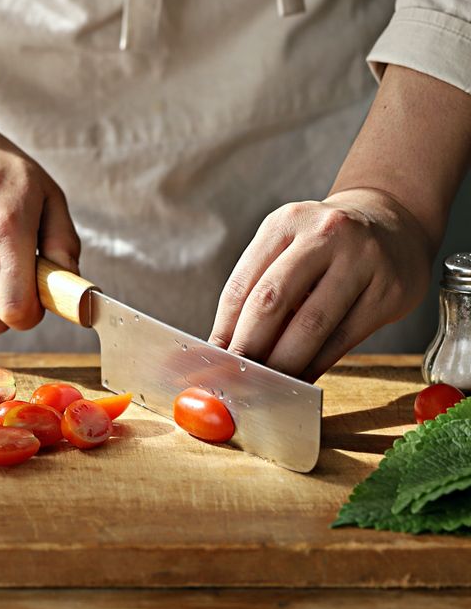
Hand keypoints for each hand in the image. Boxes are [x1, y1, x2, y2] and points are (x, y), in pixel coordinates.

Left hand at [208, 188, 433, 381]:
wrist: (393, 226)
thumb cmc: (324, 249)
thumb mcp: (287, 249)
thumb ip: (258, 290)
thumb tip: (225, 349)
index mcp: (285, 223)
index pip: (242, 285)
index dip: (223, 329)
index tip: (213, 361)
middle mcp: (325, 234)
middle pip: (271, 301)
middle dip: (249, 348)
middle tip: (236, 379)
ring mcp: (362, 260)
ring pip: (311, 324)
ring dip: (283, 363)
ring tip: (267, 385)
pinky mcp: (389, 291)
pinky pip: (343, 338)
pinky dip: (316, 365)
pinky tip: (301, 379)